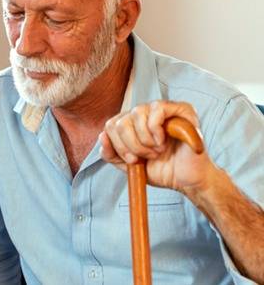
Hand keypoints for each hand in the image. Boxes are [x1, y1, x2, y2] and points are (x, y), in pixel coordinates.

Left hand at [99, 100, 216, 194]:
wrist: (186, 180)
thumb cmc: (161, 170)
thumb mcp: (129, 166)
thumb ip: (112, 154)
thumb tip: (102, 136)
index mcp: (131, 125)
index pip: (111, 125)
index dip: (117, 145)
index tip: (132, 160)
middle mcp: (144, 114)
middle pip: (120, 121)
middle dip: (131, 145)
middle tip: (148, 156)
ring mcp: (162, 109)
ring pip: (136, 114)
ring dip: (145, 140)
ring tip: (158, 150)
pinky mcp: (181, 109)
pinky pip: (156, 108)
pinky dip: (155, 129)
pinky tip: (163, 141)